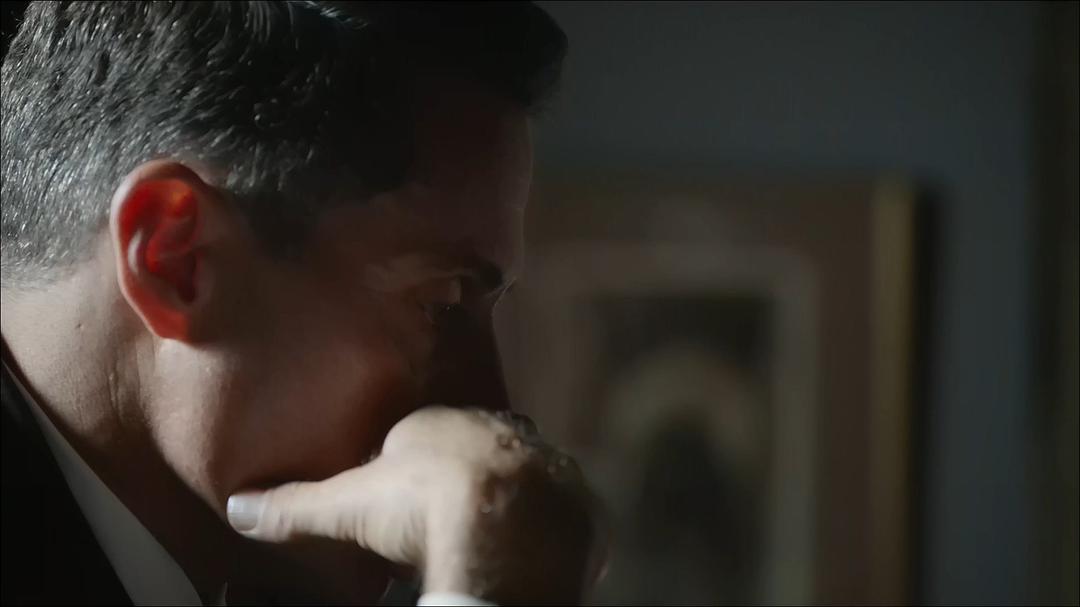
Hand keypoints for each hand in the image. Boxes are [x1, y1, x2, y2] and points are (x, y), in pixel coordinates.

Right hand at [226, 406, 605, 604]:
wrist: (501, 532)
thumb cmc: (419, 505)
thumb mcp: (345, 507)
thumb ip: (293, 505)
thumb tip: (236, 506)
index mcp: (445, 424)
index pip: (424, 434)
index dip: (410, 464)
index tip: (401, 495)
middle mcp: (503, 435)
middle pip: (480, 450)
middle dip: (466, 473)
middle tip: (448, 516)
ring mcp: (548, 470)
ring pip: (528, 477)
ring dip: (513, 499)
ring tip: (490, 537)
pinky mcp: (582, 511)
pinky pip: (568, 518)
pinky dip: (553, 534)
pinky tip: (532, 555)